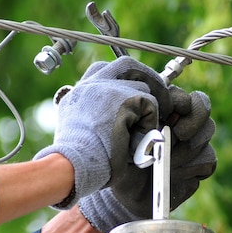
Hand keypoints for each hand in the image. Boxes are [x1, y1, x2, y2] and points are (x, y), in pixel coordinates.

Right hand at [33, 56, 169, 208]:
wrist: (72, 166)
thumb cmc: (76, 162)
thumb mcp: (78, 135)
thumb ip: (92, 119)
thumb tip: (110, 119)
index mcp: (79, 94)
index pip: (102, 70)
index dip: (122, 79)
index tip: (132, 94)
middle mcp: (91, 85)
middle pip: (126, 66)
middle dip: (147, 79)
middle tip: (158, 100)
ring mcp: (107, 89)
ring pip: (142, 87)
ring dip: (146, 110)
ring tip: (138, 134)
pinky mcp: (124, 100)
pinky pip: (149, 105)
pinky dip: (149, 123)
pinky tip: (137, 140)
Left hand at [79, 86, 216, 232]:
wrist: (126, 195)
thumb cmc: (119, 161)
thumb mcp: (118, 136)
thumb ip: (131, 115)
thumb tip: (150, 104)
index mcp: (162, 109)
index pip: (182, 96)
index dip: (179, 102)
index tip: (165, 113)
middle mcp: (181, 123)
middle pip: (202, 108)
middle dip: (191, 122)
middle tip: (177, 135)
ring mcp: (193, 144)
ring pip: (206, 134)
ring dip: (185, 150)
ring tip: (165, 162)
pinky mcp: (199, 165)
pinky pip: (208, 161)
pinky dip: (191, 168)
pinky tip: (173, 175)